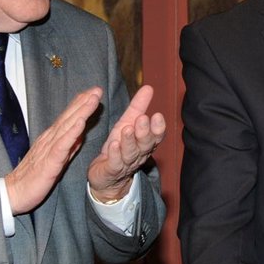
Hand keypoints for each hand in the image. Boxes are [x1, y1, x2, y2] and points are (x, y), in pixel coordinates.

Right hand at [6, 88, 102, 214]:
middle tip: (97, 89)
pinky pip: (62, 145)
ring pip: (67, 126)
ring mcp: (49, 148)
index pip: (68, 118)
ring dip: (81, 111)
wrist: (15, 193)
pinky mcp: (50, 161)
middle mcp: (50, 139)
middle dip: (83, 102)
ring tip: (92, 99)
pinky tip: (81, 123)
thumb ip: (68, 144)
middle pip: (69, 117)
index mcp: (52, 139)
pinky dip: (72, 133)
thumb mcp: (56, 158)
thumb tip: (80, 132)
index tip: (93, 92)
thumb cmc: (35, 176)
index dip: (80, 104)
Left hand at [88, 84, 165, 201]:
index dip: (157, 127)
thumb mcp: (127, 123)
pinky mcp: (111, 170)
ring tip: (127, 130)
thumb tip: (148, 87)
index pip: (155, 136)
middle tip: (143, 120)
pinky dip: (114, 154)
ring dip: (129, 141)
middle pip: (145, 144)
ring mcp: (125, 163)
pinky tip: (113, 145)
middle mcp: (138, 154)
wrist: (106, 176)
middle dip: (144, 132)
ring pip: (130, 153)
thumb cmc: (119, 147)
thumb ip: (138, 107)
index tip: (157, 115)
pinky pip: (114, 163)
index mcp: (145, 143)